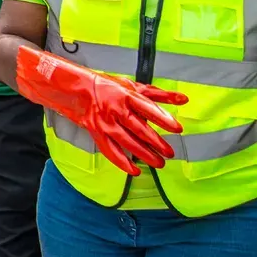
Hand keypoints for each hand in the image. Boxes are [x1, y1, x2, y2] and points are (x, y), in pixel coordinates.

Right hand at [14, 44, 187, 173]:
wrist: (73, 88)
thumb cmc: (106, 86)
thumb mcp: (132, 86)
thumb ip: (158, 95)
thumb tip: (183, 99)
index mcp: (126, 95)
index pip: (148, 108)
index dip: (163, 118)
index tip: (178, 129)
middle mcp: (115, 110)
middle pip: (139, 129)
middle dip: (157, 143)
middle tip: (170, 153)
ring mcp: (105, 123)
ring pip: (127, 142)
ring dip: (144, 154)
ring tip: (159, 163)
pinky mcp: (96, 132)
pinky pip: (110, 150)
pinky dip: (122, 162)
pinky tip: (135, 170)